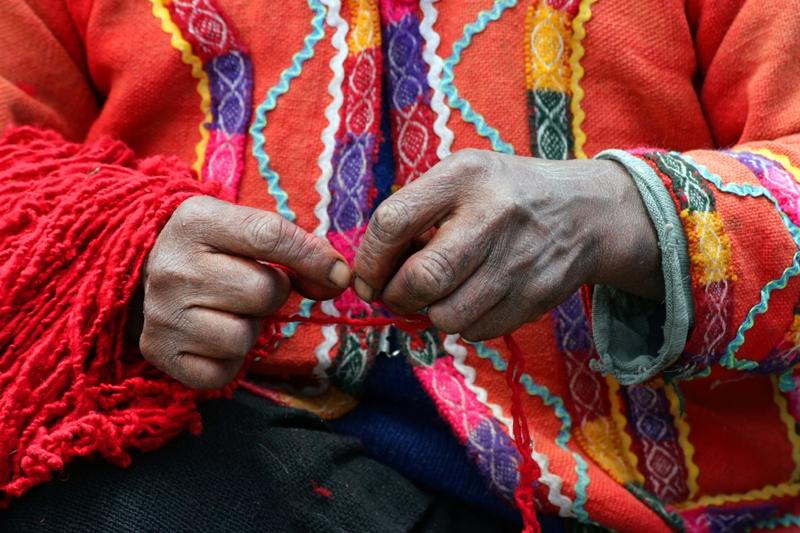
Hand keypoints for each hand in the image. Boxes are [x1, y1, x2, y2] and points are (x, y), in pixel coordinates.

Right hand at [139, 196, 350, 387]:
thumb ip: (296, 246)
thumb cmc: (214, 249)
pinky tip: (212, 336)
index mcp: (197, 221)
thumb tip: (339, 279)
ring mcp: (162, 312)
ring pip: (243, 337)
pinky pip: (221, 373)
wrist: (144, 271)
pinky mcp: (159, 351)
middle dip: (271, 294)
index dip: (313, 258)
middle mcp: (173, 266)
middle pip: (263, 292)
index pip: (270, 236)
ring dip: (249, 329)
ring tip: (228, 311)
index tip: (339, 275)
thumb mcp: (246, 228)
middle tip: (249, 287)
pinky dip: (228, 361)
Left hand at [353, 149, 661, 340]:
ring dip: (431, 313)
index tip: (367, 278)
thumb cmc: (504, 194)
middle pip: (422, 278)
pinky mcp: (536, 296)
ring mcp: (519, 259)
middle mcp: (493, 215)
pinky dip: (465, 323)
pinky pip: (477, 331)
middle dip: (397, 296)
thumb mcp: (461, 177)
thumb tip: (372, 270)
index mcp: (464, 176)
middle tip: (397, 294)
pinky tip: (474, 298)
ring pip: (447, 316)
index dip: (370, 260)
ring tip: (440, 294)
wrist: (585, 211)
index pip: (393, 222)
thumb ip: (415, 211)